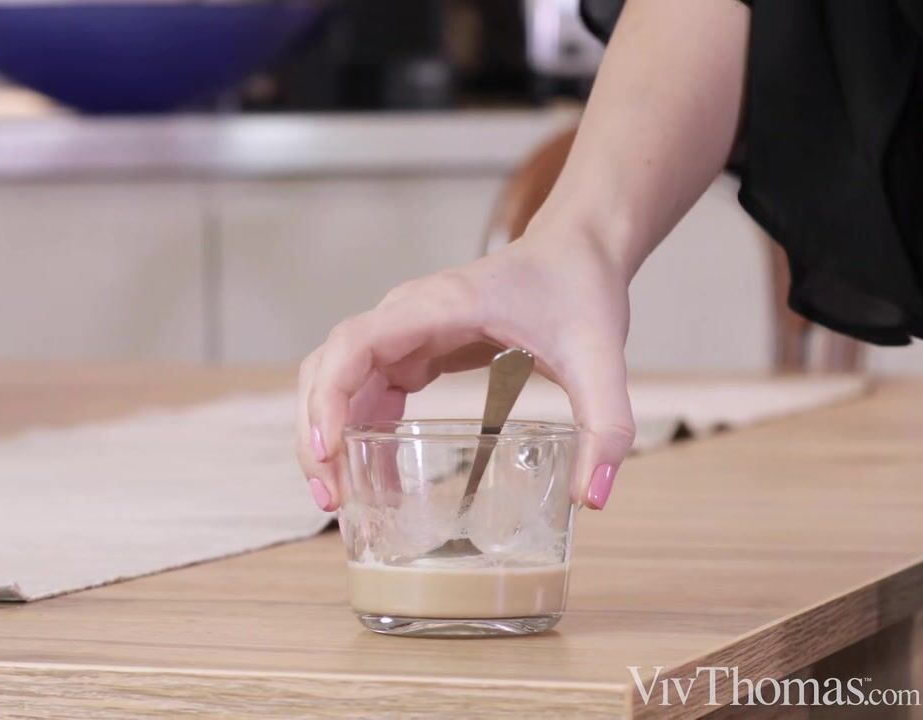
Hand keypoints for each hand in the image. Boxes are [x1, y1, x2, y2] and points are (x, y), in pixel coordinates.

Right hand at [295, 236, 635, 511]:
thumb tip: (594, 497)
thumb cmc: (578, 287)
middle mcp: (405, 315)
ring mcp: (404, 333)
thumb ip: (605, 424)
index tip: (329, 451)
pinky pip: (366, 390)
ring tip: (340, 498)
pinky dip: (358, 432)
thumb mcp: (599, 356)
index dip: (330, 396)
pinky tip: (374, 475)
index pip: (354, 344)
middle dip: (317, 432)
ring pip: (337, 381)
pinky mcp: (413, 350)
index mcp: (437, 306)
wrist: (577, 251)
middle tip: (331, 498)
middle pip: (327, 368)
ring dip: (328, 436)